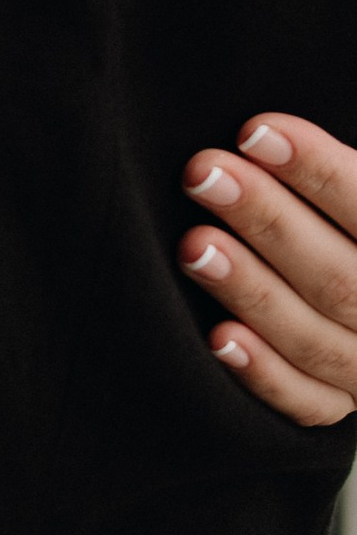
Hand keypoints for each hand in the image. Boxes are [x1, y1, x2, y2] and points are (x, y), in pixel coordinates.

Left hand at [178, 113, 356, 423]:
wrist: (356, 282)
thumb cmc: (339, 223)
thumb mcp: (352, 191)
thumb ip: (334, 173)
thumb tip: (263, 131)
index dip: (320, 171)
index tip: (254, 132)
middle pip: (339, 276)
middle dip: (268, 222)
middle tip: (204, 174)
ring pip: (316, 338)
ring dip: (252, 291)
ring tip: (194, 245)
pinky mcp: (339, 403)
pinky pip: (307, 402)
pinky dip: (265, 374)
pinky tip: (218, 339)